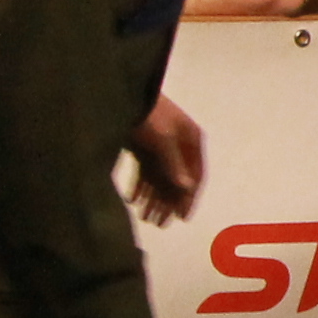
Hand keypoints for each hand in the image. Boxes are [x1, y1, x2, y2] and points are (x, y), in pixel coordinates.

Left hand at [125, 96, 203, 225]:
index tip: (182, 217)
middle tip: (159, 223)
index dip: (189, 198)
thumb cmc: (148, 114)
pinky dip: (140, 186)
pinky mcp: (143, 146)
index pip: (195, 175)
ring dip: (153, 197)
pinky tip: (133, 201)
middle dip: (167, 202)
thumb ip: (174, 164)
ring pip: (159, 178)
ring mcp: (160, 146)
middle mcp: (179, 145)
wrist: (121, 93)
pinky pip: (145, 172)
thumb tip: (186, 188)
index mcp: (191, 141)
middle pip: (176, 179)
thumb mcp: (163, 140)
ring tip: (144, 217)